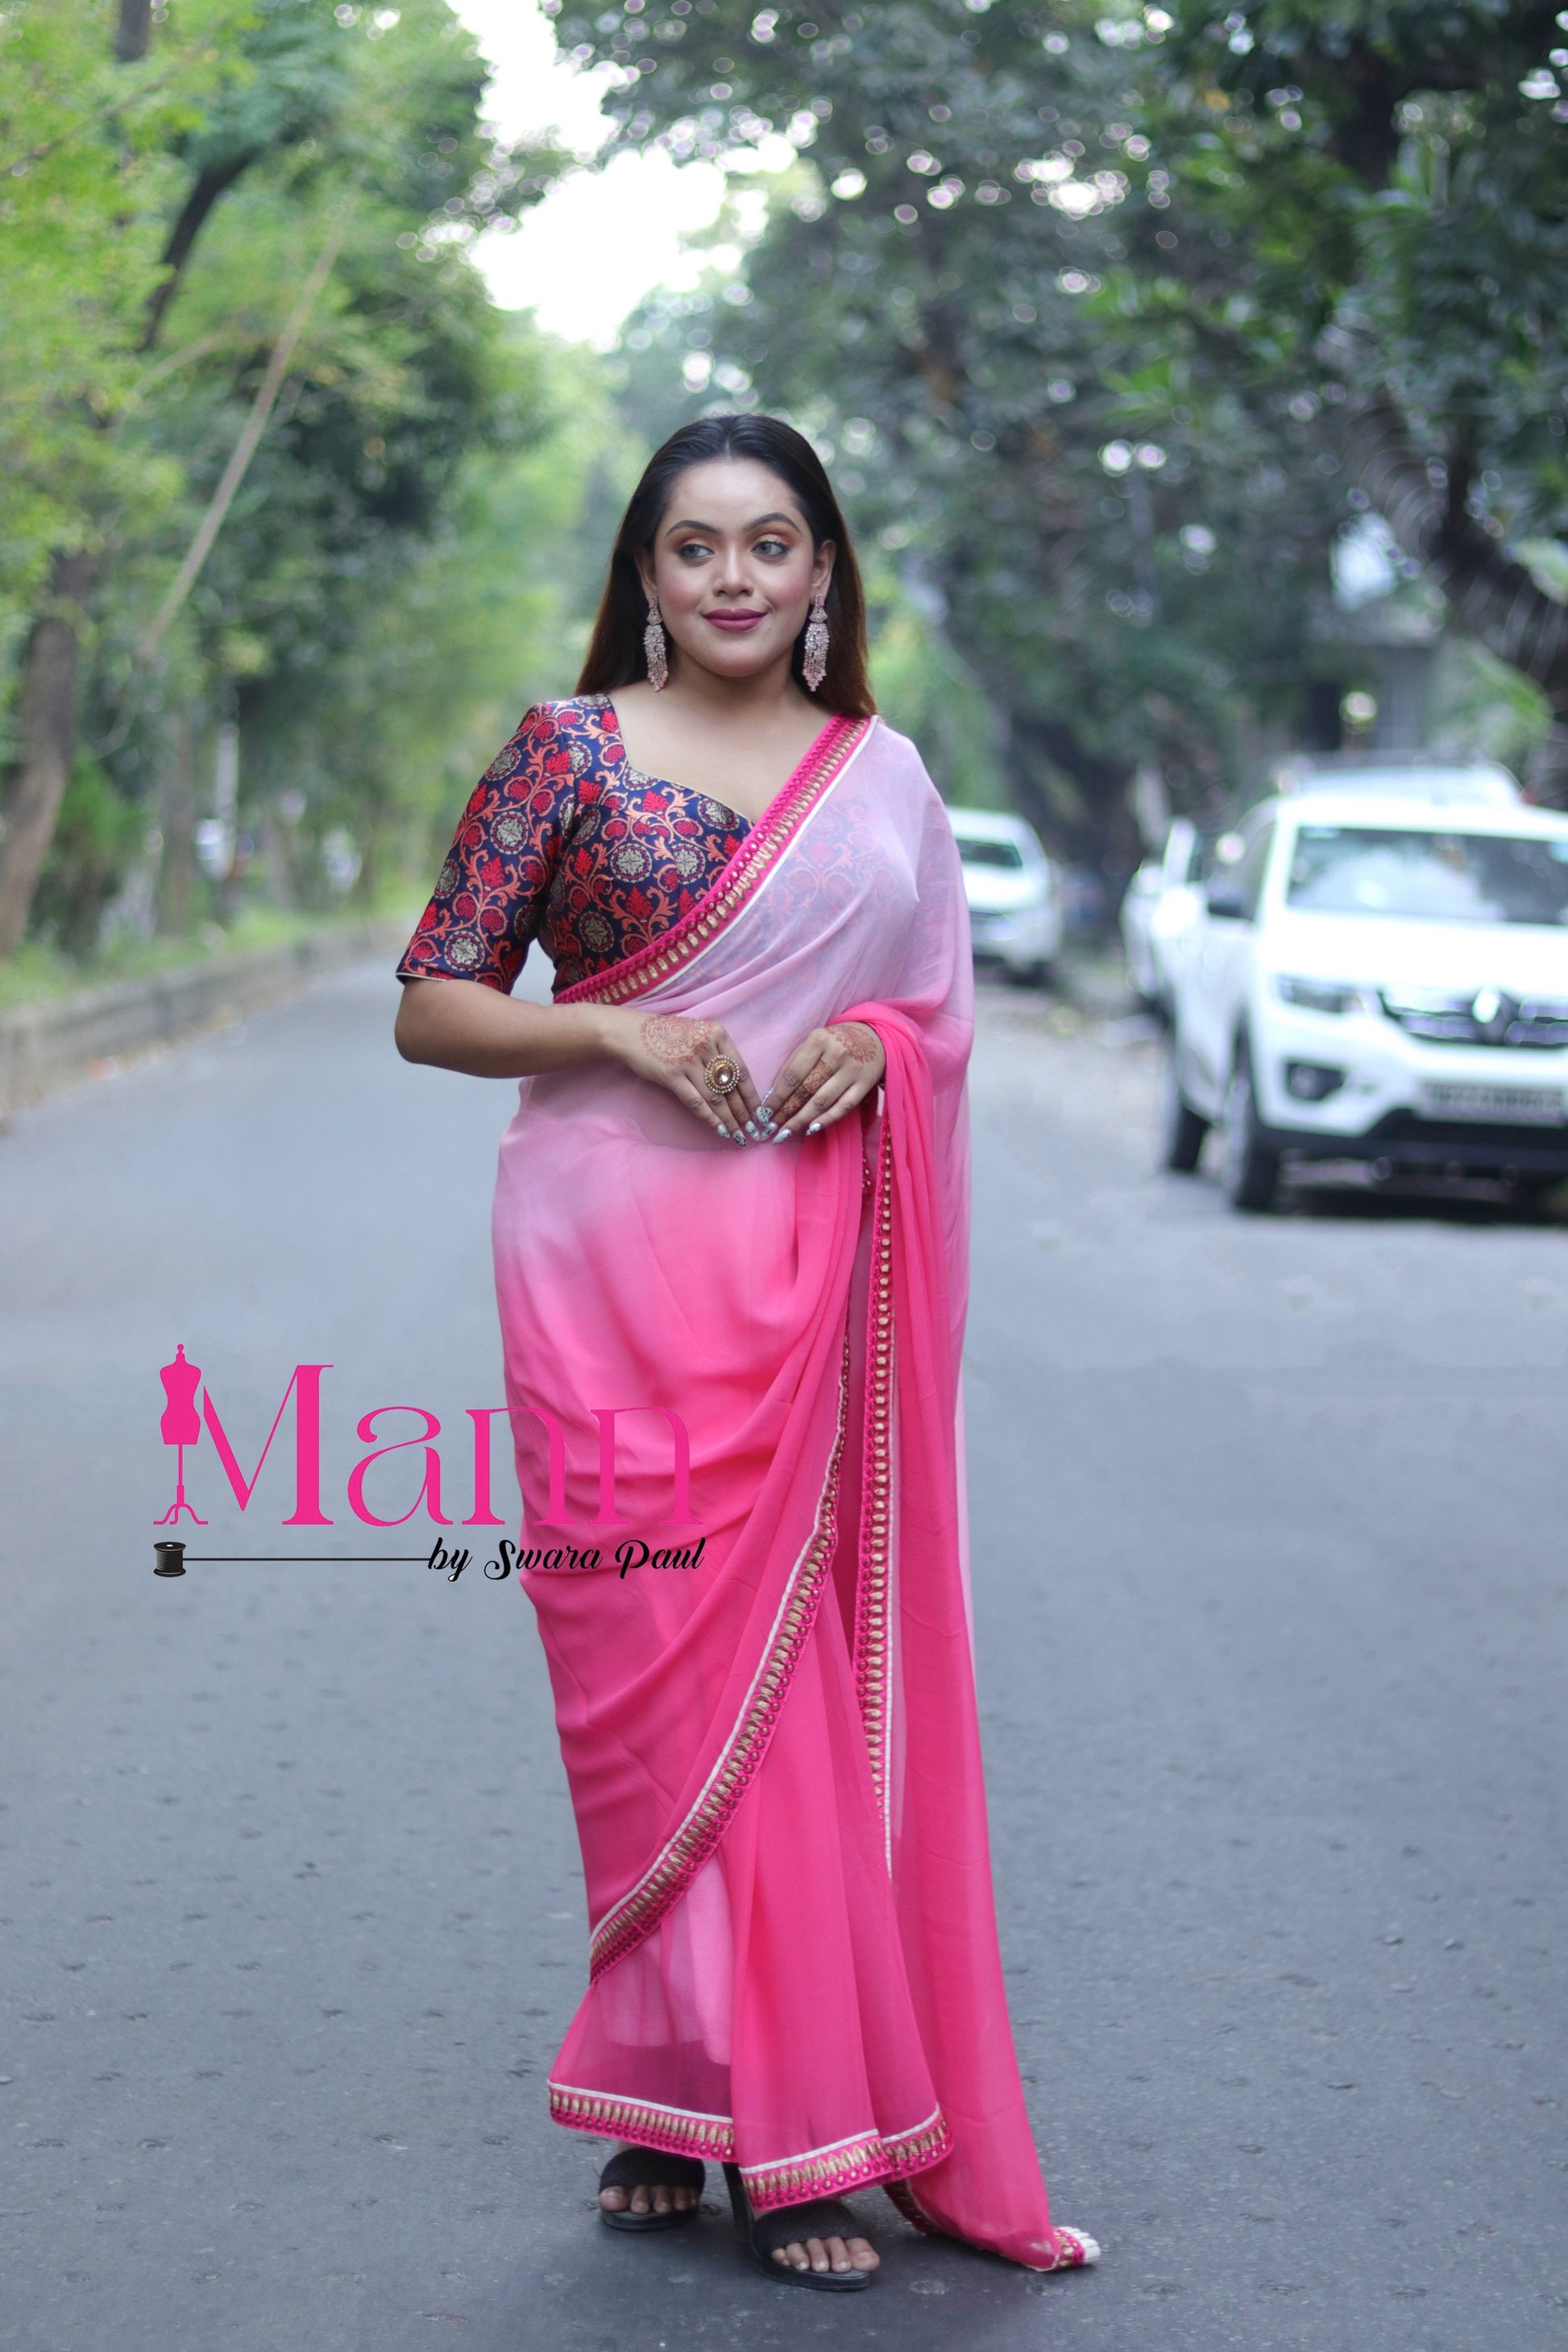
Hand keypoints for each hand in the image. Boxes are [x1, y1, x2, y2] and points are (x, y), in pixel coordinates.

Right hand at [599, 1007, 768, 1141]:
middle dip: (744, 1112)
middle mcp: (707, 1046)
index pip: (742, 1071)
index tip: (760, 1113)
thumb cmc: (667, 1036)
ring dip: (729, 1120)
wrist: (632, 1032)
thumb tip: (735, 1087)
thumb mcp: (698, 1034)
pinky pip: (696, 1102)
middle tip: (754, 1130)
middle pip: (732, 1087)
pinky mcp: (672, 1075)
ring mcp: (689, 1061)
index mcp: (718, 1035)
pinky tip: (720, 1130)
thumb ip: (717, 1054)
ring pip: (716, 1098)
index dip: (752, 1096)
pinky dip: (710, 1118)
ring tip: (739, 1134)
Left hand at [766, 1021, 885, 1137]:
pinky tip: (811, 1129)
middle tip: (771, 1127)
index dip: (777, 1096)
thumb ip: (793, 1063)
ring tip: (784, 1133)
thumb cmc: (836, 1042)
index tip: (764, 1113)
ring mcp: (852, 1070)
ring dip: (801, 1120)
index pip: (792, 1074)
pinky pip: (844, 1106)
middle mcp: (836, 1054)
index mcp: (818, 1040)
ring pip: (822, 1101)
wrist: (875, 1037)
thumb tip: (773, 1093)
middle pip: (806, 1089)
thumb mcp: (814, 1043)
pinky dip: (827, 1119)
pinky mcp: (865, 1083)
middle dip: (786, 1111)